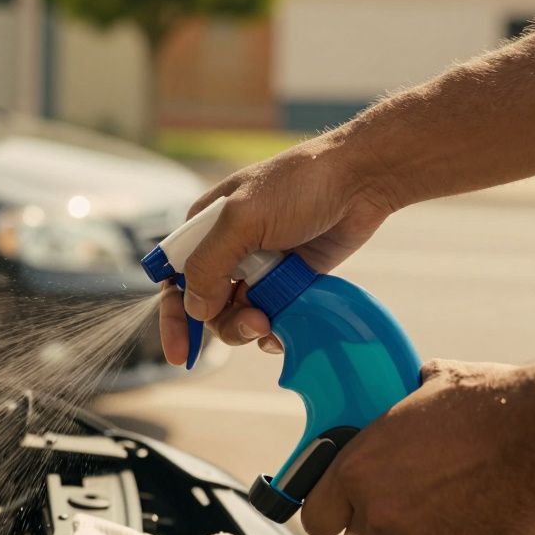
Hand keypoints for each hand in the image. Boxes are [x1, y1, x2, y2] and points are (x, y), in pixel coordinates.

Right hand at [160, 137, 401, 364]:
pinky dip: (275, 330)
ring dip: (250, 327)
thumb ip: (210, 265)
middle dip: (224, 323)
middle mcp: (228, 250)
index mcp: (205, 229)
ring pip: (239, 316)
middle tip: (255, 321)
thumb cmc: (298, 187)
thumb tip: (196, 309)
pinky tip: (286, 329)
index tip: (179, 353)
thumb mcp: (242, 219)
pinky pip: (271, 318)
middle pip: (207, 306)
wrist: (360, 181)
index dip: (174, 317)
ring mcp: (259, 267)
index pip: (175, 280)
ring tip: (272, 323)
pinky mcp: (289, 281)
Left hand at [299, 360, 534, 534]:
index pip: (316, 518)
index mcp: (357, 468)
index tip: (349, 514)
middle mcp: (378, 511)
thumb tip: (412, 382)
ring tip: (433, 533)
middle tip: (406, 516)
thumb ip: (402, 400)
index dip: (334, 517)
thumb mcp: (426, 386)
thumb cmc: (489, 402)